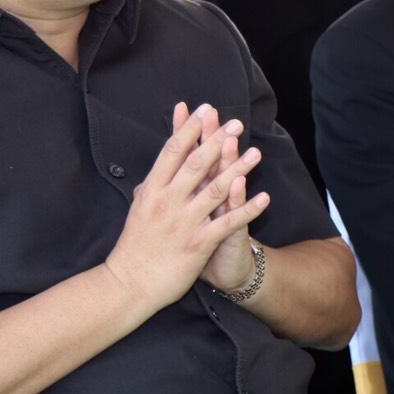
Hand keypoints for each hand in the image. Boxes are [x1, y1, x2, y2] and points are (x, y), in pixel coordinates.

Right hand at [103, 102, 268, 311]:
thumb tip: (150, 176)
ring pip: (215, 189)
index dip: (188, 129)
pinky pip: (228, 222)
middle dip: (217, 141)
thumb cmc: (133, 248)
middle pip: (195, 164)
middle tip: (236, 123)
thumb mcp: (137, 211)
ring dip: (238, 169)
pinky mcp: (198, 243)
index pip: (171, 152)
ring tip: (256, 153)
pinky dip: (247, 209)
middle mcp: (167, 202)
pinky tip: (264, 198)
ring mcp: (183, 222)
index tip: (202, 109)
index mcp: (151, 190)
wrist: (128, 284)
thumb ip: (147, 191)